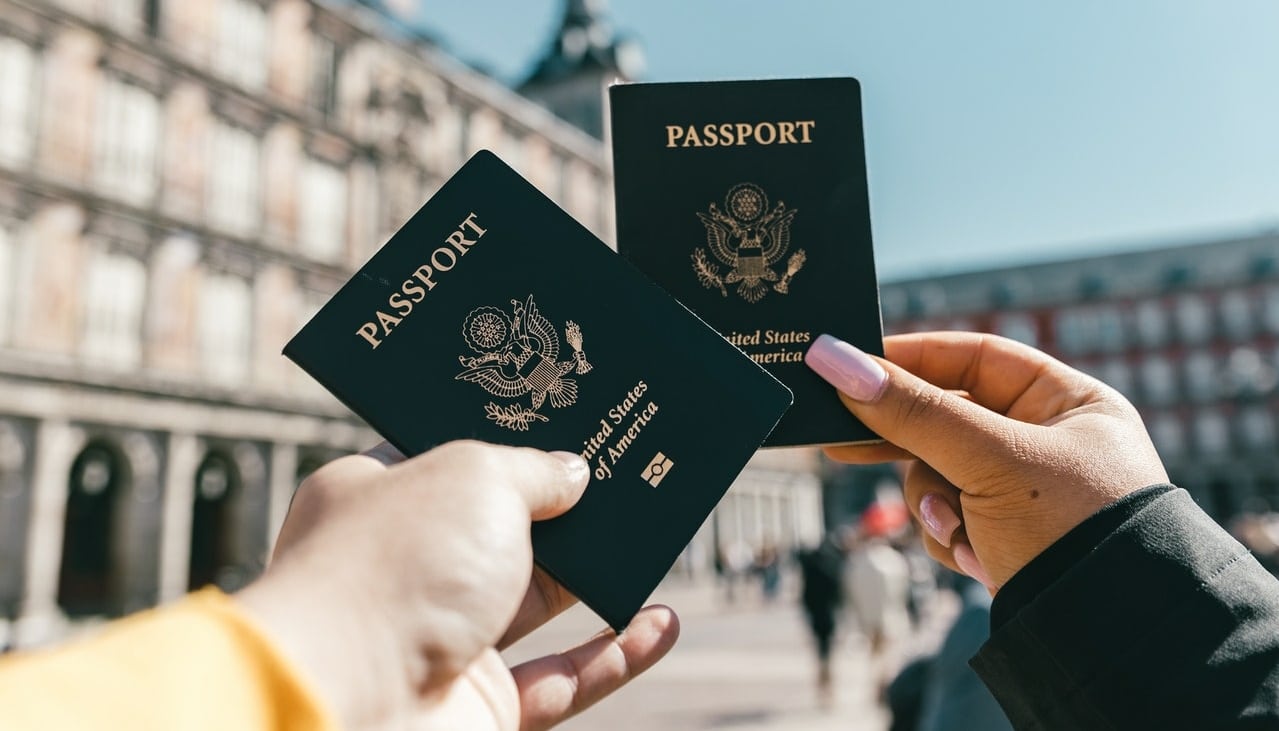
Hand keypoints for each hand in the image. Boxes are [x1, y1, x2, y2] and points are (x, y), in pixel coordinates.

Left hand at [236, 440, 679, 729]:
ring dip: (597, 576)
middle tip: (624, 472)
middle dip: (563, 506)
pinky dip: (615, 656)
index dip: (505, 437)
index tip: (562, 417)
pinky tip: (661, 625)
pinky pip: (561, 679)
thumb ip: (533, 470)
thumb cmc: (396, 569)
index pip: (444, 455)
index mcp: (376, 499)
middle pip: (500, 528)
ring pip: (536, 602)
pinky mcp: (477, 706)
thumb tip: (573, 473)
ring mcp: (440, 641)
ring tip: (655, 537)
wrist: (350, 706)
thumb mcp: (475, 477)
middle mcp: (404, 569)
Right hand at [805, 332, 1168, 588]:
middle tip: (841, 442)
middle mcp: (1048, 441)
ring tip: (957, 529)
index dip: (913, 359)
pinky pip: (949, 518)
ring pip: (938, 474)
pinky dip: (951, 536)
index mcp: (1068, 403)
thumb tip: (834, 359)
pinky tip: (976, 558)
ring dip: (935, 504)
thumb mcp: (989, 460)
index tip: (851, 365)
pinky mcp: (1006, 537)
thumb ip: (912, 411)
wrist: (1108, 637)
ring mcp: (1025, 493)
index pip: (975, 358)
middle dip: (908, 444)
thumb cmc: (1072, 529)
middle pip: (947, 420)